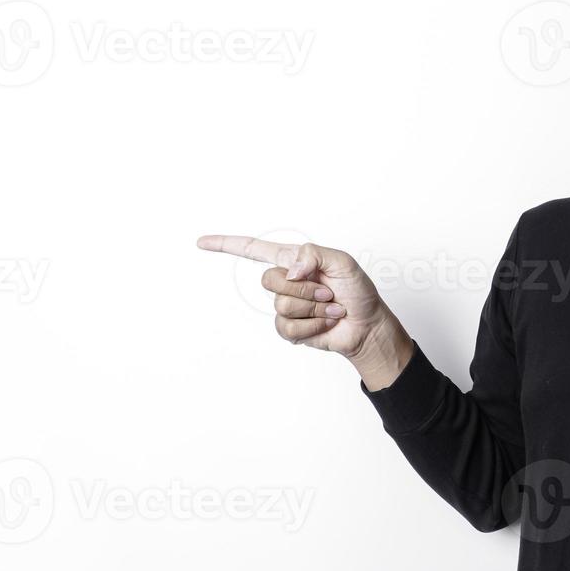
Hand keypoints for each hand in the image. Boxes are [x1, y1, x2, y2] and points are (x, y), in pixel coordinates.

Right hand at [195, 234, 386, 361]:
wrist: (367, 325)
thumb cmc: (358, 292)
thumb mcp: (343, 262)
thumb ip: (313, 255)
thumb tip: (288, 271)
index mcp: (294, 260)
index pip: (253, 250)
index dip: (226, 245)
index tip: (201, 242)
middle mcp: (287, 281)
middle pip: (268, 281)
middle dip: (303, 289)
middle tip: (328, 292)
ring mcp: (287, 305)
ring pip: (282, 305)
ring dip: (314, 308)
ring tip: (331, 307)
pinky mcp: (291, 328)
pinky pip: (289, 326)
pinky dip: (313, 325)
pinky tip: (326, 322)